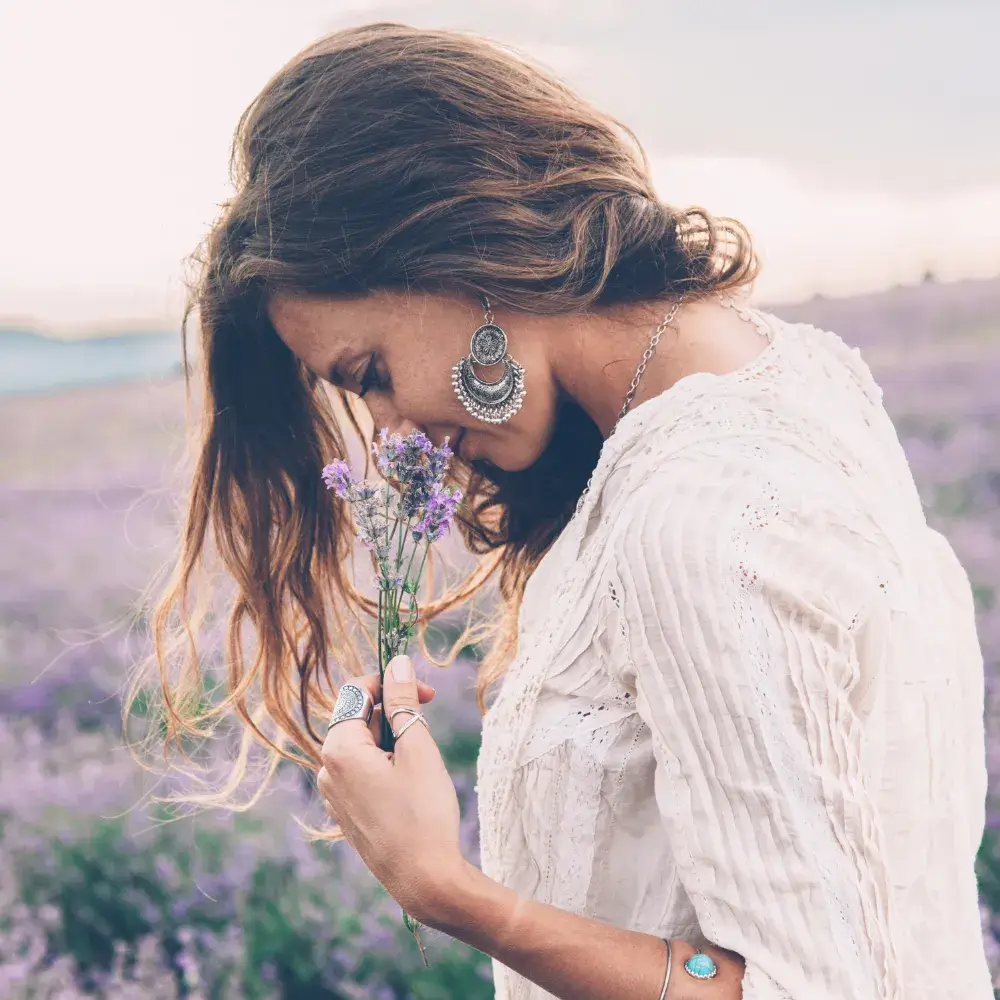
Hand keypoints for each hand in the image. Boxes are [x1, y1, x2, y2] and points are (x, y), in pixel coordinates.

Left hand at [318, 654, 468, 924]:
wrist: (424, 880)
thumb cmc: (423, 812)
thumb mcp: (417, 748)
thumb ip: (403, 701)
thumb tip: (398, 662)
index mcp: (338, 749)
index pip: (357, 692)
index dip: (391, 682)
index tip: (426, 692)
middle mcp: (327, 770)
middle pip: (359, 719)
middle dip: (393, 712)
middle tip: (429, 720)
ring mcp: (334, 795)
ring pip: (362, 747)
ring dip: (391, 739)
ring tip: (422, 759)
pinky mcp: (347, 813)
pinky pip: (362, 773)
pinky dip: (385, 764)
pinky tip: (410, 783)